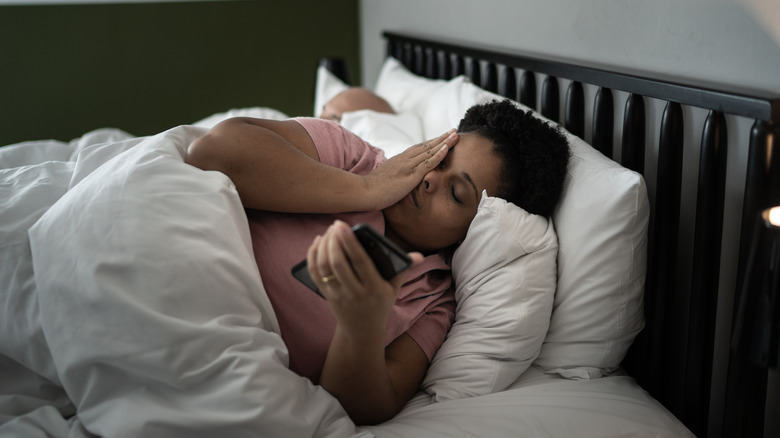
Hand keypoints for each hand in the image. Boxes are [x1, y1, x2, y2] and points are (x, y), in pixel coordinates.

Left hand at [307, 221, 423, 338]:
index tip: (342, 226)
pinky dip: (312, 256)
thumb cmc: (380, 305)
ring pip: (324, 267)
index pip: (360, 262)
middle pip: (338, 263)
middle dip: (334, 241)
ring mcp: (338, 295)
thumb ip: (403, 270)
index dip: (349, 242)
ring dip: (324, 246)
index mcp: (374, 289)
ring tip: (329, 232)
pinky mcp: (326, 295)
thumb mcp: (394, 290)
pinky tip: (317, 242)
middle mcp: (354, 292)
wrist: (362, 331)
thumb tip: (419, 256)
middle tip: (336, 225)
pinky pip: (315, 274)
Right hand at [363, 129, 457, 209]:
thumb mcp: (385, 178)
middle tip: (453, 131)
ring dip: (444, 142)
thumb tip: (397, 178)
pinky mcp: (410, 176)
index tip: (442, 138)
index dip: (431, 143)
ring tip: (455, 135)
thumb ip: (394, 176)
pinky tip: (447, 148)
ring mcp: (408, 166)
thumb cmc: (371, 188)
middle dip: (441, 138)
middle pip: (427, 146)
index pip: (419, 149)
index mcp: (399, 161)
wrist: (363, 191)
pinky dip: (439, 155)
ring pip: (430, 151)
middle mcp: (405, 159)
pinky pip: (428, 163)